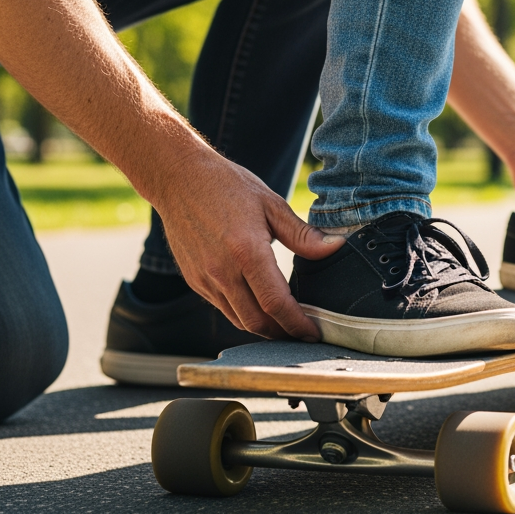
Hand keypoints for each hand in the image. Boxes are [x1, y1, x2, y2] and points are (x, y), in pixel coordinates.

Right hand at [156, 154, 340, 340]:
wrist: (178, 179)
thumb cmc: (227, 186)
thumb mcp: (271, 204)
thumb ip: (303, 235)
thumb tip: (336, 247)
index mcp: (246, 252)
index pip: (276, 303)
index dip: (297, 324)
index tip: (314, 333)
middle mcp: (222, 271)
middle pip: (257, 322)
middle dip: (284, 334)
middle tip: (305, 334)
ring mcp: (205, 279)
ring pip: (239, 320)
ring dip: (265, 329)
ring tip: (287, 326)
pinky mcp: (195, 281)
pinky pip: (224, 309)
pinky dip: (245, 315)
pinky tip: (261, 309)